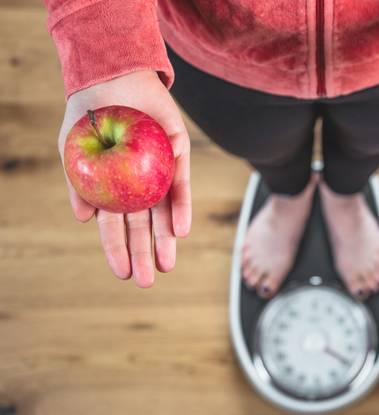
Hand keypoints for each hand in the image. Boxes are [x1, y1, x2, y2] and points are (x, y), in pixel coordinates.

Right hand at [58, 71, 191, 287]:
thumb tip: (84, 220)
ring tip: (167, 265)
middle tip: (146, 281)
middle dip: (143, 254)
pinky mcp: (177, 154)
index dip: (117, 250)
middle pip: (142, 225)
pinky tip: (180, 230)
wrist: (112, 76)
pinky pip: (181, 184)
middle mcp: (138, 184)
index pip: (115, 226)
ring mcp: (159, 171)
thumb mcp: (74, 150)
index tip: (121, 274)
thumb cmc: (89, 114)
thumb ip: (78, 183)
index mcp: (113, 188)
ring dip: (166, 239)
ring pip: (164, 212)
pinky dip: (181, 207)